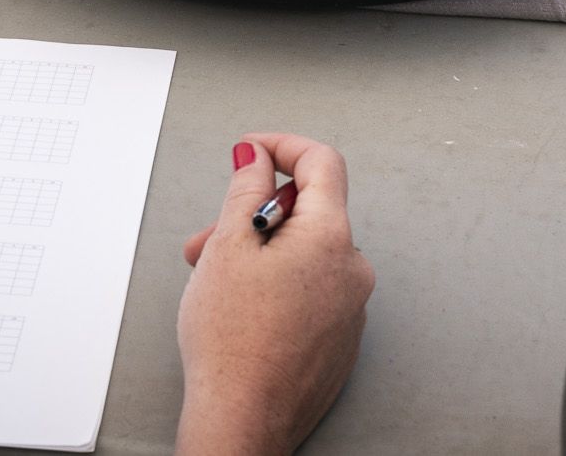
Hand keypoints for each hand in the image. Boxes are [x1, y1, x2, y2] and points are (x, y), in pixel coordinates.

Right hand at [176, 134, 373, 455]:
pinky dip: (280, 285)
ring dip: (262, 254)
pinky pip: (313, 290)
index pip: (322, 162)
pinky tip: (245, 309)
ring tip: (218, 281)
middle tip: (212, 238)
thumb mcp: (227, 247)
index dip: (282, 146)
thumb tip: (256, 157)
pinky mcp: (340, 339)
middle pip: (308, 213)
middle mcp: (352, 270)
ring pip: (306, 255)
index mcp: (331, 238)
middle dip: (256, 216)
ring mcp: (351, 308)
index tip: (252, 151)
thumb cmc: (232, 345)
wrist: (243, 421)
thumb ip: (245, 189)